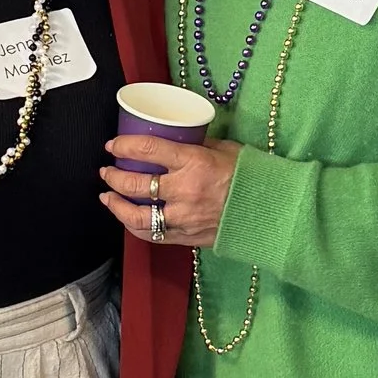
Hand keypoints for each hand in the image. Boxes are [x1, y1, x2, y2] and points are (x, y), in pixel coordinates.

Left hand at [102, 129, 241, 249]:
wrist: (271, 210)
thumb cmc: (250, 176)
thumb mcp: (223, 149)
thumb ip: (195, 145)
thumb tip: (173, 140)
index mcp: (194, 162)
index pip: (147, 150)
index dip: (124, 146)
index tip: (113, 146)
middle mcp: (184, 190)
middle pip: (135, 184)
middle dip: (114, 176)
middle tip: (107, 171)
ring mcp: (184, 217)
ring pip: (137, 215)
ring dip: (116, 206)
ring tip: (108, 197)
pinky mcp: (187, 236)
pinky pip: (152, 234)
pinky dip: (134, 227)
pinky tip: (127, 219)